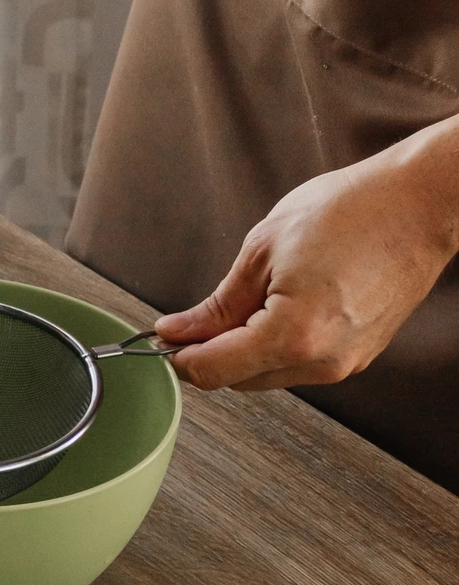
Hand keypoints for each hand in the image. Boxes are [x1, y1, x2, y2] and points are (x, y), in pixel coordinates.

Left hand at [154, 121, 458, 391]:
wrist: (420, 203)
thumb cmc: (353, 212)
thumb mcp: (263, 249)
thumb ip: (216, 303)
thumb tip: (180, 330)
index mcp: (294, 335)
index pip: (214, 371)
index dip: (179, 356)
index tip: (164, 337)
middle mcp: (323, 361)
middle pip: (239, 381)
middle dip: (209, 354)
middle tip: (196, 317)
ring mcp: (345, 362)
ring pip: (268, 375)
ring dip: (243, 350)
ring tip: (249, 298)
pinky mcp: (358, 354)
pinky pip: (299, 364)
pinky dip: (275, 345)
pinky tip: (278, 306)